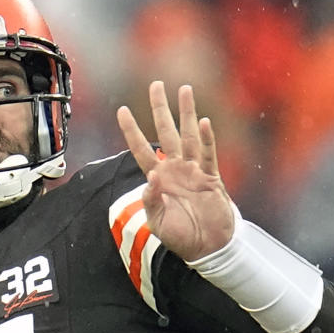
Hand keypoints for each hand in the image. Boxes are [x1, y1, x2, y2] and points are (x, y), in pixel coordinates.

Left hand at [116, 81, 233, 261]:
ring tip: (184, 89)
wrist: (207, 248)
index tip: (122, 110)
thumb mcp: (157, 222)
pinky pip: (208, 154)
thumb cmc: (180, 236)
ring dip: (186, 112)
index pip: (140, 149)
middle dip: (160, 108)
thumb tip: (152, 176)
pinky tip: (204, 122)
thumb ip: (151, 200)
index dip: (131, 130)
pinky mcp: (211, 177)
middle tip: (155, 85)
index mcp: (157, 178)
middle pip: (165, 132)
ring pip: (189, 135)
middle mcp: (174, 168)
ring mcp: (193, 170)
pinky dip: (207, 138)